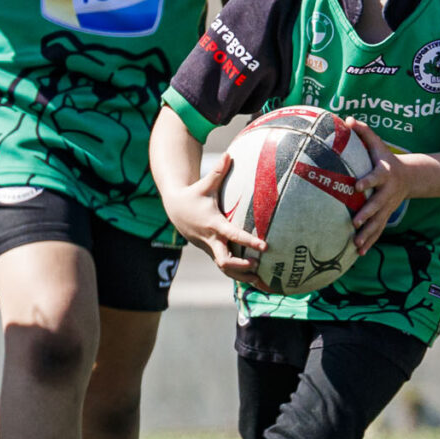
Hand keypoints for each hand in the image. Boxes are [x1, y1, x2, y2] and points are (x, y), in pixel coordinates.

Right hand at [166, 153, 268, 287]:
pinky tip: (257, 283)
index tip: (264, 246)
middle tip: (260, 267)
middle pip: (225, 261)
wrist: (175, 209)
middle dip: (242, 267)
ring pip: (226, 270)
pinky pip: (226, 269)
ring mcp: (211, 249)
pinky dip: (239, 277)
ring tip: (265, 284)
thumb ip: (218, 171)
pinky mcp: (212, 253)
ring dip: (243, 278)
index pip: (233, 235)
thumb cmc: (194, 195)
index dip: (248, 241)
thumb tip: (228, 153)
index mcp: (214, 224)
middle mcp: (212, 240)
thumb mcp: (205, 184)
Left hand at [346, 120, 418, 252]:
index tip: (356, 187)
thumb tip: (347, 119)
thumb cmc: (385, 158)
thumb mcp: (378, 144)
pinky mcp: (386, 216)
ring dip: (368, 234)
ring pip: (378, 222)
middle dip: (366, 215)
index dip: (367, 181)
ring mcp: (388, 207)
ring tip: (356, 244)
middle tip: (354, 223)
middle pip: (377, 205)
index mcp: (384, 174)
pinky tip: (359, 253)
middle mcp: (387, 192)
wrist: (409, 177)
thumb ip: (364, 132)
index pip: (376, 177)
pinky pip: (378, 231)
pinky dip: (370, 242)